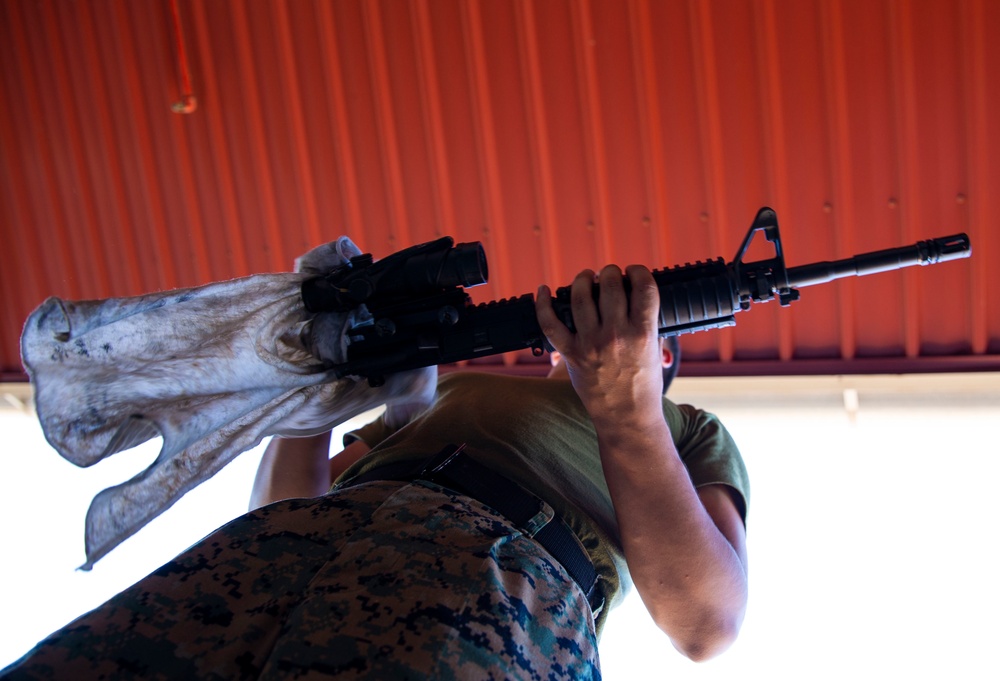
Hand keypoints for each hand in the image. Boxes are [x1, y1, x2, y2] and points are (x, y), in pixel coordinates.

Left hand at [535, 264, 662, 421]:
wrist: (627, 417)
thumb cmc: (643, 385)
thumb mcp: (655, 351)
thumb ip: (647, 323)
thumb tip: (637, 297)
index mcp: (643, 333)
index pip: (643, 287)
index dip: (638, 272)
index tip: (634, 273)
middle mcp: (616, 336)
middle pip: (610, 285)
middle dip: (610, 272)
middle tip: (609, 275)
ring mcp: (591, 344)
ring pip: (580, 296)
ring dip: (582, 279)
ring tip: (586, 278)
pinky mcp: (571, 354)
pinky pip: (550, 323)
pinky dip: (543, 303)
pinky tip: (544, 290)